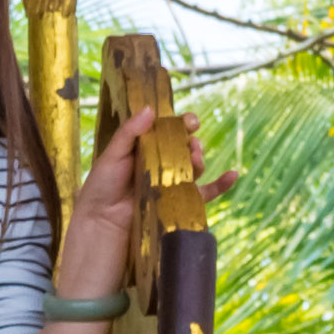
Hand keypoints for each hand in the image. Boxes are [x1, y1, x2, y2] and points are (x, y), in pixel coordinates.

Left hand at [66, 111, 239, 287]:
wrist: (101, 223)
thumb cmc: (101, 188)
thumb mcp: (112, 155)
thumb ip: (129, 133)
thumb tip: (151, 110)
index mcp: (146, 148)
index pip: (169, 131)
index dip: (182, 123)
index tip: (190, 122)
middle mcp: (161, 164)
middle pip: (185, 147)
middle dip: (192, 143)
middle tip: (190, 145)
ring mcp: (171, 184)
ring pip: (195, 167)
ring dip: (200, 159)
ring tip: (195, 161)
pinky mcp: (179, 204)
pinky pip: (205, 194)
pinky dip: (221, 185)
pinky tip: (232, 175)